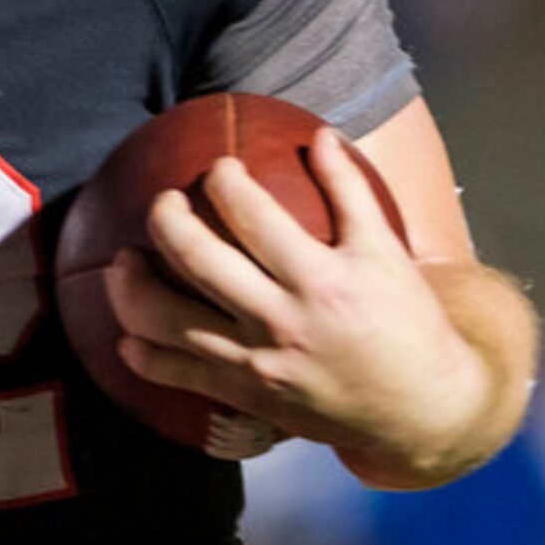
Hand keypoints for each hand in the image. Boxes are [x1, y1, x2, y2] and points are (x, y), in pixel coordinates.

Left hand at [102, 128, 487, 472]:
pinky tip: (127, 338)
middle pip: (198, 261)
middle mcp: (283, 322)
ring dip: (132, 287)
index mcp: (321, 280)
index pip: (253, 216)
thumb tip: (320, 135)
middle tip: (162, 202)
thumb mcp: (387, 252)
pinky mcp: (245, 397)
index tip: (219, 169)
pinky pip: (178, 376)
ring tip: (123, 262)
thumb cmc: (406, 323)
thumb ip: (350, 190)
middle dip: (166, 220)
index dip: (225, 182)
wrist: (420, 409)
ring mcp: (258, 365)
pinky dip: (143, 356)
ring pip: (170, 323)